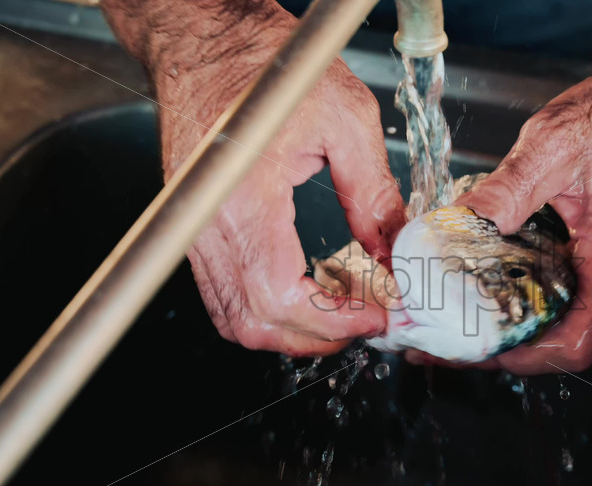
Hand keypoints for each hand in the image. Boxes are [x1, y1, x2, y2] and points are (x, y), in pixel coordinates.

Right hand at [104, 1, 403, 355]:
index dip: (335, 320)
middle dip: (320, 335)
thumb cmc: (269, 67)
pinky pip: (224, 295)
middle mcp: (207, 225)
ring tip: (346, 311)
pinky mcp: (195, 231)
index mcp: (244, 198)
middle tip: (371, 320)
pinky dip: (268, 309)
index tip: (379, 316)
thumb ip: (374, 194)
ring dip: (293, 329)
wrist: (208, 43)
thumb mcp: (346, 119)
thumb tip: (396, 252)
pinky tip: (311, 292)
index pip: (282, 295)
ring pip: (235, 318)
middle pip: (256, 322)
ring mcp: (194, 232)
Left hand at [436, 54, 591, 373]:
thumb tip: (453, 226)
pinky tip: (486, 282)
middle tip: (443, 334)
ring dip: (508, 321)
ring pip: (560, 320)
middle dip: (498, 344)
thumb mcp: (554, 147)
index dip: (520, 358)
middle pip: (559, 341)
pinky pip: (566, 295)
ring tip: (453, 313)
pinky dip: (525, 296)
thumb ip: (503, 192)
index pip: (572, 345)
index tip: (471, 349)